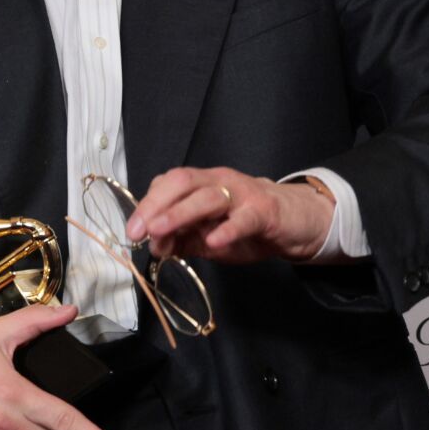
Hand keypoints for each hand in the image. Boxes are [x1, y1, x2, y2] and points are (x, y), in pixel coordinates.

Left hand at [129, 167, 334, 264]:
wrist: (295, 222)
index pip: (166, 185)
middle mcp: (217, 181)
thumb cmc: (246, 225)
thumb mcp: (207, 236)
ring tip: (160, 231)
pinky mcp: (265, 211)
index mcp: (200, 184)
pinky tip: (214, 241)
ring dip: (179, 213)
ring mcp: (242, 193)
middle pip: (181, 182)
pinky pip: (244, 219)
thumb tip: (154, 247)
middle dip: (154, 205)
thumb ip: (181, 240)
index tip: (133, 232)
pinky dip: (227, 229)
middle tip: (138, 231)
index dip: (146, 205)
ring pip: (207, 196)